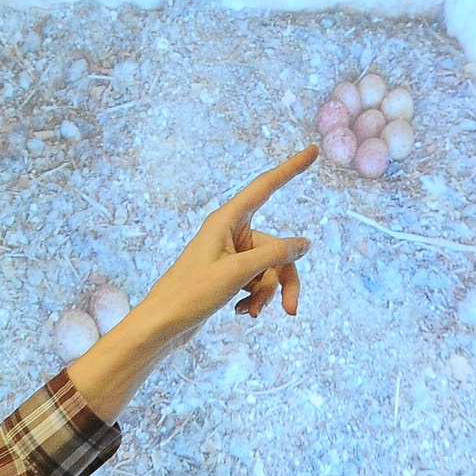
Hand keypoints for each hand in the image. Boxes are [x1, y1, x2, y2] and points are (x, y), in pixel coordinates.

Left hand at [147, 145, 317, 326]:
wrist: (162, 326)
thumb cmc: (190, 294)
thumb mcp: (237, 273)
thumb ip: (274, 256)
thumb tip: (305, 244)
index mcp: (226, 220)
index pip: (265, 187)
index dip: (290, 169)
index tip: (312, 150)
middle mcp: (229, 232)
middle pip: (276, 247)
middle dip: (283, 279)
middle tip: (291, 309)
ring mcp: (230, 254)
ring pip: (268, 268)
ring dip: (266, 293)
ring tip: (251, 313)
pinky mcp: (229, 274)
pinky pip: (256, 280)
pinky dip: (254, 298)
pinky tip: (242, 313)